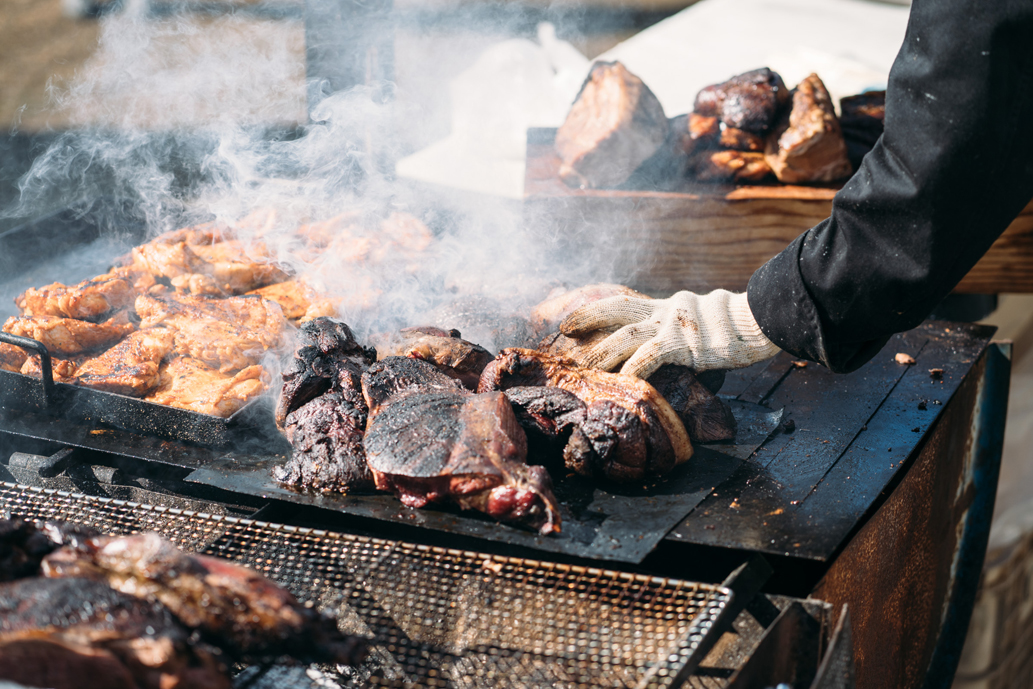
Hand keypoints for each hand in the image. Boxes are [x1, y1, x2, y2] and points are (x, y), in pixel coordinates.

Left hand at [559, 289, 780, 377]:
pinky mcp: (685, 344)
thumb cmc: (739, 327)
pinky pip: (651, 357)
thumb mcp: (703, 322)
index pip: (624, 304)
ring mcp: (674, 326)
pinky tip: (622, 382)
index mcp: (667, 307)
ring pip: (626, 336)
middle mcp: (666, 311)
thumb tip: (675, 353)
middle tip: (564, 330)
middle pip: (617, 311)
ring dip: (601, 352)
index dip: (597, 310)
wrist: (763, 318)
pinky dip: (633, 370)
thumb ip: (682, 333)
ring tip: (583, 366)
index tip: (573, 318)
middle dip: (588, 319)